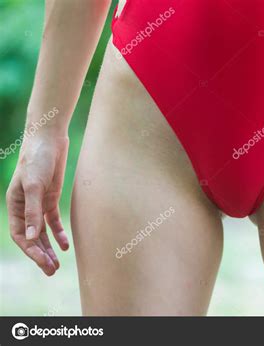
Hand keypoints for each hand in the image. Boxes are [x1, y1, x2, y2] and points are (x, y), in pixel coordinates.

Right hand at [6, 135, 69, 275]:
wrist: (49, 140)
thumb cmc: (37, 160)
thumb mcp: (34, 186)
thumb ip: (33, 212)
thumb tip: (32, 238)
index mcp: (14, 205)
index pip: (21, 235)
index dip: (31, 250)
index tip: (43, 262)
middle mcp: (25, 207)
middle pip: (32, 237)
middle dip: (40, 255)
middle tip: (52, 271)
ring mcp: (39, 204)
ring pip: (43, 232)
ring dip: (49, 248)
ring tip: (56, 265)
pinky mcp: (51, 199)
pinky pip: (53, 221)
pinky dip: (59, 234)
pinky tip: (65, 246)